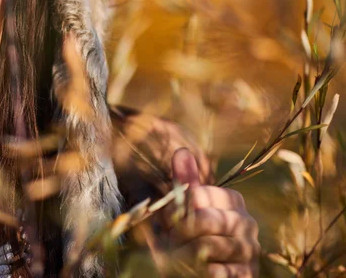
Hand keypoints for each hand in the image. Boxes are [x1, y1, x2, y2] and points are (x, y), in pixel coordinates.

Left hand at [148, 149, 259, 277]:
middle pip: (202, 220)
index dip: (174, 210)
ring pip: (206, 246)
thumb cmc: (186, 240)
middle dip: (178, 234)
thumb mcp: (180, 211)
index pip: (196, 195)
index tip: (166, 224)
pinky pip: (215, 272)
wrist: (196, 275)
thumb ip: (184, 183)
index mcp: (233, 200)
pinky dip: (195, 273)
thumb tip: (182, 150)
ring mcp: (250, 251)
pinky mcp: (247, 276)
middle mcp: (247, 223)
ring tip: (176, 259)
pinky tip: (191, 271)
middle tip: (169, 243)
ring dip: (183, 255)